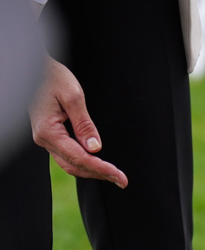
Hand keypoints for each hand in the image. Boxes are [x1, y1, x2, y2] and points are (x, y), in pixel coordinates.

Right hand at [29, 57, 127, 187]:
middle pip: (74, 166)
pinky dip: (84, 163)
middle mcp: (43, 139)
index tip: (120, 176)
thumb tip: (95, 148)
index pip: (79, 158)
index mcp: (48, 131)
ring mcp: (45, 139)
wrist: (36, 68)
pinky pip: (67, 155)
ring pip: (70, 164)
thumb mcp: (73, 96)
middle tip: (123, 181)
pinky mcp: (50, 136)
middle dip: (100, 175)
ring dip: (92, 171)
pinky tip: (98, 165)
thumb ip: (85, 125)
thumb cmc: (53, 77)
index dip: (101, 169)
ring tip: (114, 176)